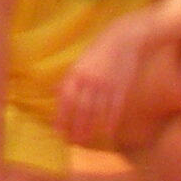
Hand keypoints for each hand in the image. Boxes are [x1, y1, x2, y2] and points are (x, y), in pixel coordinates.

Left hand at [55, 24, 141, 147]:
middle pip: (81, 109)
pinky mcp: (121, 87)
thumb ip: (69, 79)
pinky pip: (114, 109)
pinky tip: (106, 131)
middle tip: (73, 141)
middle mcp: (89, 80)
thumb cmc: (99, 51)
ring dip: (90, 127)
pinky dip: (109, 121)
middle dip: (76, 127)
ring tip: (86, 139)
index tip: (58, 130)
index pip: (65, 99)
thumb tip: (56, 93)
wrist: (124, 39)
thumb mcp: (80, 62)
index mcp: (76, 73)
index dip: (61, 116)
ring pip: (97, 111)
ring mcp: (106, 84)